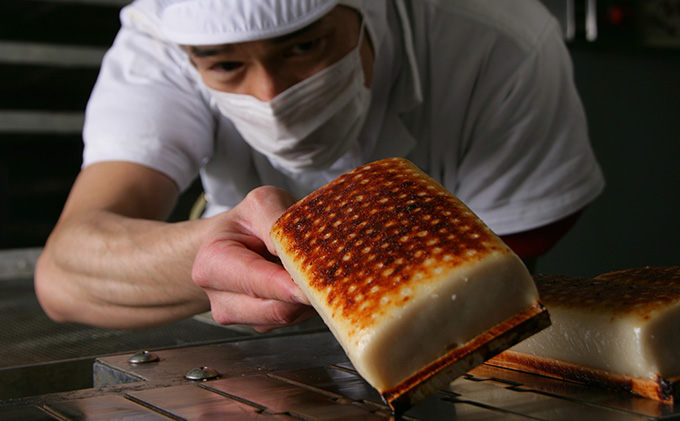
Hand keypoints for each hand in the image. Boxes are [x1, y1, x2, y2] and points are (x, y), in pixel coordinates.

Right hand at [192, 186, 315, 331]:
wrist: (235, 238)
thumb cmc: (246, 222)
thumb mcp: (261, 204)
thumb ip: (277, 222)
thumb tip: (301, 251)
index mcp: (213, 264)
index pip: (260, 283)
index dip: (294, 285)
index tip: (322, 283)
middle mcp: (222, 298)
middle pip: (278, 309)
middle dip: (308, 292)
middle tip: (335, 272)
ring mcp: (241, 316)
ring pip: (289, 318)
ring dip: (309, 297)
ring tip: (314, 268)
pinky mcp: (261, 324)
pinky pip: (293, 319)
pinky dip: (306, 302)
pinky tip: (305, 280)